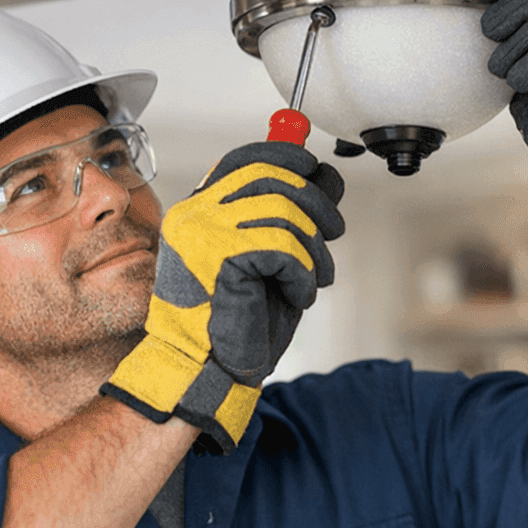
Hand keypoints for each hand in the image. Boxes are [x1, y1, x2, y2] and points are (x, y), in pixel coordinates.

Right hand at [101, 142, 344, 451]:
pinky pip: (281, 246)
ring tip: (314, 278)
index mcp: (200, 211)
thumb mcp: (273, 258)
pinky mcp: (218, 258)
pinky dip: (302, 272)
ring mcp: (202, 234)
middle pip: (270, 176)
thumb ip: (291, 217)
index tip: (317, 170)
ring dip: (312, 246)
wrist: (207, 371)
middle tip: (332, 231)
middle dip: (315, 199)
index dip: (287, 156)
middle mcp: (195, 215)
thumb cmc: (239, 321)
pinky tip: (297, 295)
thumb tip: (326, 177)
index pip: (245, 158)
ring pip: (282, 210)